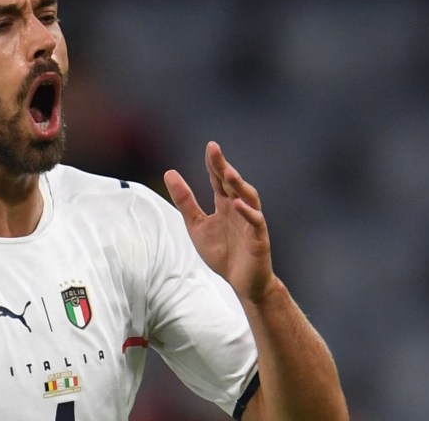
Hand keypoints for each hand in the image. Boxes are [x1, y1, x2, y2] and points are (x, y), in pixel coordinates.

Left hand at [164, 141, 273, 303]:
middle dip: (223, 167)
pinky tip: (237, 204)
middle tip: (214, 150)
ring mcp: (250, 222)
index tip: (210, 146)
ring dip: (238, 185)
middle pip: (232, 183)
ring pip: (248, 198)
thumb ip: (185, 201)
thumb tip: (169, 172)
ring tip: (227, 173)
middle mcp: (239, 208)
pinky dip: (248, 213)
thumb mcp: (196, 225)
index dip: (214, 163)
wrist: (242, 282)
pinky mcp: (258, 238)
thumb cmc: (222, 252)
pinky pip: (255, 222)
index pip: (218, 179)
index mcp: (225, 204)